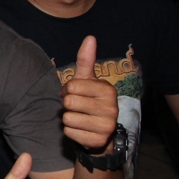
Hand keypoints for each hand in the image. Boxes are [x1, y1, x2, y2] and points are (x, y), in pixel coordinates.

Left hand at [61, 36, 118, 151]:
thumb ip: (86, 60)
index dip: (67, 90)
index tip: (75, 93)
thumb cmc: (89, 99)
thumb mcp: (87, 80)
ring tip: (80, 117)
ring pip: (67, 118)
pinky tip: (81, 129)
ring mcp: (105, 126)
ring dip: (68, 118)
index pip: (71, 86)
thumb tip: (90, 37)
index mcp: (108, 90)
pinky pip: (69, 132)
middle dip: (67, 104)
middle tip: (76, 106)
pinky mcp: (97, 141)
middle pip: (69, 103)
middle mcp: (111, 108)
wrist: (99, 131)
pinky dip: (70, 131)